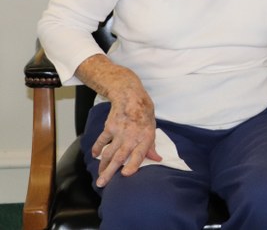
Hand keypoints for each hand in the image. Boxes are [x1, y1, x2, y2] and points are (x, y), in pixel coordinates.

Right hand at [76, 55, 161, 187]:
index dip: (133, 165)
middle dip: (110, 172)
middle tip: (101, 184)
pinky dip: (97, 148)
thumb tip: (157, 159)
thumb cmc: (144, 112)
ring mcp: (119, 133)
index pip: (139, 155)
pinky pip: (101, 141)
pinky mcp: (109, 128)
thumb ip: (151, 145)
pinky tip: (94, 156)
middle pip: (119, 158)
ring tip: (99, 176)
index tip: (126, 174)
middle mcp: (131, 137)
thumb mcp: (152, 128)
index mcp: (145, 138)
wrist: (130, 96)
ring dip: (102, 165)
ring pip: (108, 152)